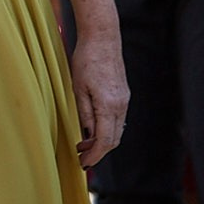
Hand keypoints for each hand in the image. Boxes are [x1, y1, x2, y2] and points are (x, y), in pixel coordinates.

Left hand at [69, 33, 129, 168]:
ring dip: (102, 140)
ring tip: (83, 144)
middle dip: (98, 151)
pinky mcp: (123, 95)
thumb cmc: (86, 59)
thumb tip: (87, 135)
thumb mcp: (78, 88)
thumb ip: (84, 114)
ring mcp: (124, 100)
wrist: (103, 38)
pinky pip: (117, 119)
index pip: (105, 141)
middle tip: (81, 157)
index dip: (95, 156)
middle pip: (114, 139)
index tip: (84, 164)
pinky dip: (107, 129)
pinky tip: (93, 127)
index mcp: (109, 105)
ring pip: (117, 130)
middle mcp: (121, 105)